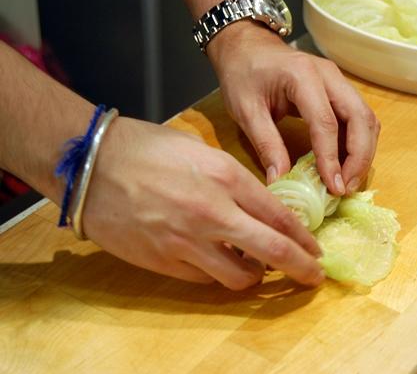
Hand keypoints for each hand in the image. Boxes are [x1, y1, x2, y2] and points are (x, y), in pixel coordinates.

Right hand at [81, 117, 324, 289]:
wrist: (90, 164)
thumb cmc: (145, 147)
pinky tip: (218, 262)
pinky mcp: (165, 261)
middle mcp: (214, 212)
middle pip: (272, 251)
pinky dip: (219, 274)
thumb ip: (231, 179)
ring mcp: (188, 241)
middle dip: (300, 268)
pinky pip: (205, 280)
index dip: (303, 237)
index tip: (315, 250)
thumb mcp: (199, 149)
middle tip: (313, 277)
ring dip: (256, 275)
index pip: (278, 215)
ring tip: (256, 267)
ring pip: (240, 276)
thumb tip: (253, 204)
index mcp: (226, 176)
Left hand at [207, 22, 379, 195]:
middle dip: (359, 157)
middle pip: (360, 118)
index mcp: (303, 76)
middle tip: (347, 187)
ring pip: (366, 118)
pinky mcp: (340, 90)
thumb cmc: (243, 74)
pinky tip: (345, 164)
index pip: (326, 122)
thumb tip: (280, 182)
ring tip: (349, 181)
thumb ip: (266, 145)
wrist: (246, 45)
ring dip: (363, 151)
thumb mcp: (246, 111)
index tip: (334, 187)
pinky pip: (358, 118)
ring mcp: (338, 81)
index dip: (332, 158)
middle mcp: (329, 76)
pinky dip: (358, 142)